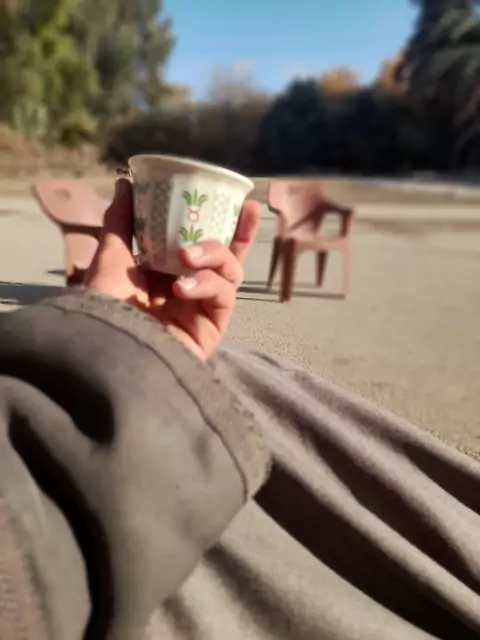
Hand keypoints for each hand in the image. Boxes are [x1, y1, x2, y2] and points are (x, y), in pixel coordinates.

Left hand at [84, 178, 259, 360]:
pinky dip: (208, 285)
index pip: (200, 245)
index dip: (219, 222)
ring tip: (186, 257)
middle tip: (245, 210)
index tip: (234, 197)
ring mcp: (201, 310)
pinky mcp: (211, 329)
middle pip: (226, 259)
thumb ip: (120, 221)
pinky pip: (224, 298)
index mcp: (166, 274)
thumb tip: (124, 182)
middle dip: (240, 235)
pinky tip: (184, 288)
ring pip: (230, 275)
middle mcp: (188, 290)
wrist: (107, 349)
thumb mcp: (111, 257)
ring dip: (214, 257)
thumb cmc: (105, 308)